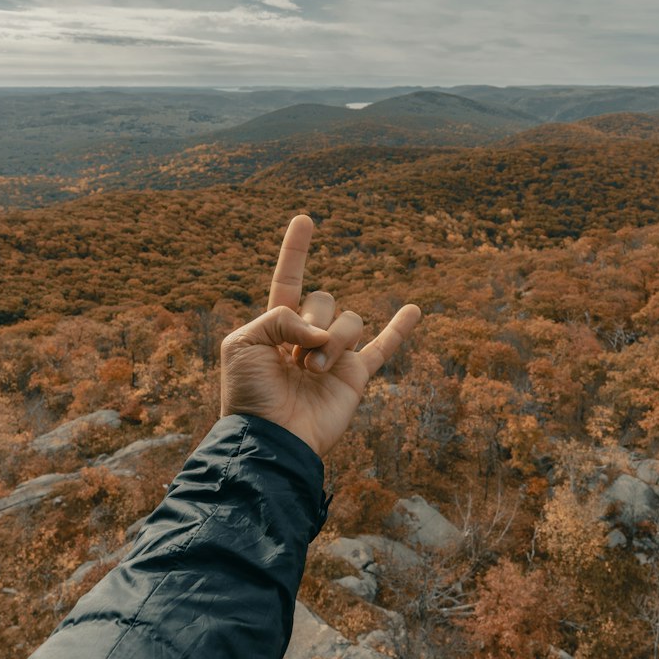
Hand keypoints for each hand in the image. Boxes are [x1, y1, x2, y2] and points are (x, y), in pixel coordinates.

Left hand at [219, 214, 420, 458]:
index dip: (296, 250)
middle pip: (323, 299)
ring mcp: (333, 355)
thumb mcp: (244, 343)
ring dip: (332, 342)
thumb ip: (279, 318)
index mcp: (275, 325)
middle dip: (312, 322)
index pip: (288, 280)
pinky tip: (414, 310)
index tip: (305, 219)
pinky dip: (400, 329)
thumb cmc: (249, 395)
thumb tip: (320, 330)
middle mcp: (307, 336)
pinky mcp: (355, 376)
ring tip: (312, 371)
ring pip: (350, 320)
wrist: (273, 439)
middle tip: (295, 356)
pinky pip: (383, 347)